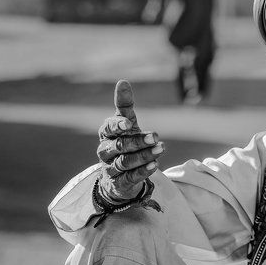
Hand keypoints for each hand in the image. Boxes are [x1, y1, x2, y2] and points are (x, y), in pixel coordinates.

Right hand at [96, 80, 164, 201]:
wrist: (119, 177)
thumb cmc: (124, 143)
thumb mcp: (126, 125)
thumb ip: (124, 105)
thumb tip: (122, 81)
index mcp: (106, 134)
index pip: (108, 128)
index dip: (118, 126)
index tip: (129, 123)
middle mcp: (105, 151)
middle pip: (119, 146)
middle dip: (137, 141)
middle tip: (155, 136)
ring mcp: (110, 169)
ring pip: (125, 162)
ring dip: (143, 155)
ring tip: (160, 149)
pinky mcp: (119, 184)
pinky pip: (130, 178)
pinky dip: (142, 171)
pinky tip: (155, 165)